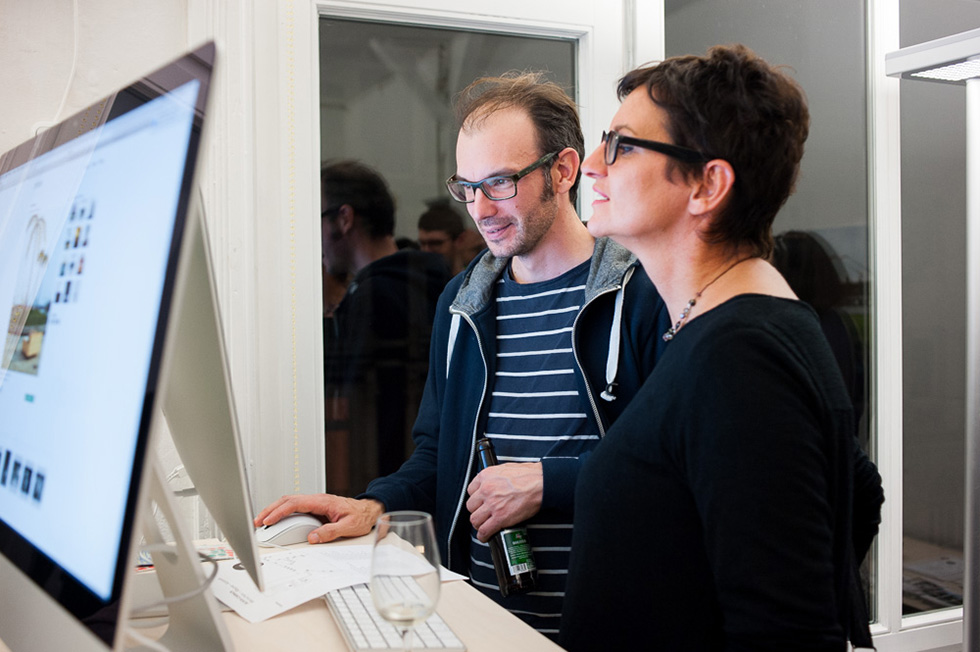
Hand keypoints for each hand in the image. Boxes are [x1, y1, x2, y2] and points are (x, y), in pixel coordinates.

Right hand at [254, 494, 384, 543]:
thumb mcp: (348, 526)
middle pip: (287, 500)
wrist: (368, 510)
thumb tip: (312, 537)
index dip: (279, 512)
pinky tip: (276, 520)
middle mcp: (316, 500)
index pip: (295, 504)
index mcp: (322, 501)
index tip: (268, 520)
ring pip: (289, 502)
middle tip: (257, 521)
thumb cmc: (360, 516)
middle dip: (270, 510)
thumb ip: (330, 532)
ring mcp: (314, 503)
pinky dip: (282, 512)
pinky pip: (295, 507)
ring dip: (274, 510)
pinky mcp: (314, 508)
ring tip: (262, 521)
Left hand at [466, 463, 541, 541]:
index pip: (470, 490)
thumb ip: (494, 477)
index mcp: (486, 476)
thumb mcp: (505, 469)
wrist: (541, 483)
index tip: (480, 502)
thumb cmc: (529, 475)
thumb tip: (492, 484)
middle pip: (471, 506)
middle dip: (477, 511)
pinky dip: (483, 535)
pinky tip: (486, 536)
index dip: (476, 498)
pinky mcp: (500, 518)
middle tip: (483, 514)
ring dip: (479, 524)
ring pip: (475, 520)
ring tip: (484, 525)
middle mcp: (486, 489)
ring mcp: (492, 504)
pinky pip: (484, 530)